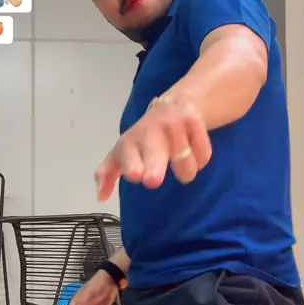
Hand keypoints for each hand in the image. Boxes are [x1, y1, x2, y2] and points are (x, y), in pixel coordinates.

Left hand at [95, 96, 212, 200]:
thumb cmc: (143, 138)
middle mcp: (151, 131)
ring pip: (185, 161)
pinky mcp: (195, 122)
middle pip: (155, 153)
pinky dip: (200, 161)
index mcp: (130, 142)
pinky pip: (203, 154)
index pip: (129, 155)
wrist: (172, 106)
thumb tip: (100, 197)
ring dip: (186, 172)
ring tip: (179, 165)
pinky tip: (193, 154)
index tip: (136, 176)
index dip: (132, 166)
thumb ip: (108, 174)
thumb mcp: (122, 152)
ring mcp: (174, 125)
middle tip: (152, 180)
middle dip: (153, 167)